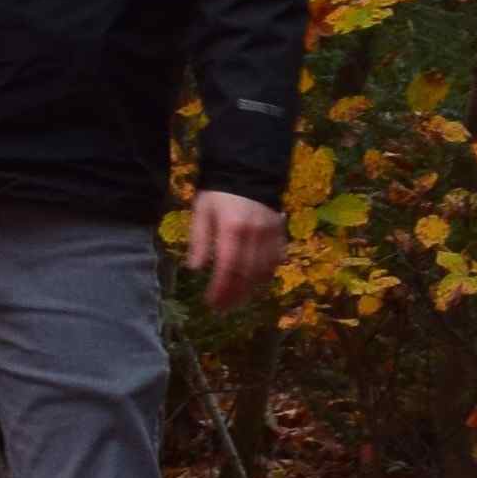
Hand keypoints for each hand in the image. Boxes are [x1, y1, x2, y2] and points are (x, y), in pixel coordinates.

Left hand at [185, 188, 285, 313]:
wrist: (248, 169)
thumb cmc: (219, 192)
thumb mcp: (202, 211)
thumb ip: (199, 240)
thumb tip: (195, 268)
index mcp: (233, 229)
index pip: (228, 267)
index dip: (220, 288)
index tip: (211, 302)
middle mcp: (255, 235)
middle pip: (247, 274)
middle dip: (234, 295)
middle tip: (222, 308)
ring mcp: (271, 235)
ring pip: (264, 271)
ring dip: (250, 290)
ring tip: (236, 301)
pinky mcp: (281, 233)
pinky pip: (277, 261)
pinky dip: (266, 276)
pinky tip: (256, 285)